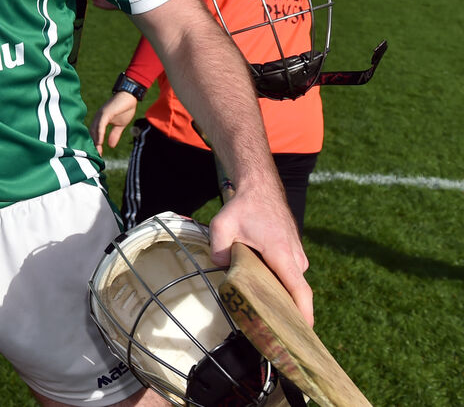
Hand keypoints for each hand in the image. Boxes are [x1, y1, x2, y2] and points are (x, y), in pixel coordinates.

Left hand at [89, 90, 137, 154]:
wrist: (130, 97)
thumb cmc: (124, 109)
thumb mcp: (120, 125)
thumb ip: (114, 135)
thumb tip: (111, 146)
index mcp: (100, 121)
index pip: (94, 135)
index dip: (95, 145)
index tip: (98, 156)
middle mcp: (97, 118)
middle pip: (92, 134)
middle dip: (93, 146)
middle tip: (95, 158)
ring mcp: (100, 115)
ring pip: (94, 130)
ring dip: (95, 142)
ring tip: (97, 152)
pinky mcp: (105, 113)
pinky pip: (100, 125)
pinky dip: (99, 133)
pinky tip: (99, 142)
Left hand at [208, 185, 313, 325]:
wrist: (260, 187)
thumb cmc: (244, 206)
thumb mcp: (222, 225)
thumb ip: (218, 249)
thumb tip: (220, 267)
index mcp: (283, 255)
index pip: (299, 291)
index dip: (303, 315)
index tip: (304, 335)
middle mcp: (296, 257)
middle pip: (293, 291)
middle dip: (284, 310)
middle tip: (270, 328)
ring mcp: (298, 255)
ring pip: (288, 281)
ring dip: (277, 291)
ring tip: (262, 306)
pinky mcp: (294, 252)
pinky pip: (288, 273)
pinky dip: (278, 281)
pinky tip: (262, 285)